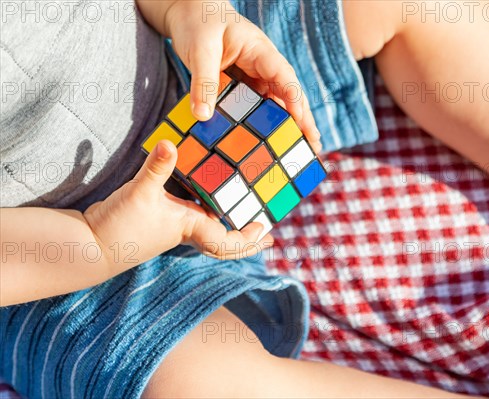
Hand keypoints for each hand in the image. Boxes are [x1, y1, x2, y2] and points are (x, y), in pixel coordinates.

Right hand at [84, 140, 270, 269]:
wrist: (90, 245)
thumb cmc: (118, 227)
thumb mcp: (139, 193)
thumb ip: (156, 168)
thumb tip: (168, 144)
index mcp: (190, 228)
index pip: (226, 241)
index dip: (247, 239)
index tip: (265, 230)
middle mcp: (187, 230)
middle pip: (225, 243)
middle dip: (246, 240)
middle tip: (265, 231)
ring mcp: (175, 227)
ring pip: (212, 231)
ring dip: (231, 225)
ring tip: (247, 212)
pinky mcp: (162, 220)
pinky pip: (195, 218)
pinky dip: (209, 211)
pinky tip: (211, 197)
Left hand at [164, 0, 321, 152]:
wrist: (188, 11)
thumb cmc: (197, 22)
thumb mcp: (199, 51)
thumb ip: (203, 82)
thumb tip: (203, 116)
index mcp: (259, 49)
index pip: (283, 75)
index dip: (293, 99)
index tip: (300, 122)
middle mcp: (263, 64)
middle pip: (289, 93)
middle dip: (303, 119)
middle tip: (314, 146)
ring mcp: (255, 75)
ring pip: (277, 102)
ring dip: (288, 125)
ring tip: (298, 150)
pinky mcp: (244, 84)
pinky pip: (258, 105)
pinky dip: (267, 122)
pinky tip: (271, 140)